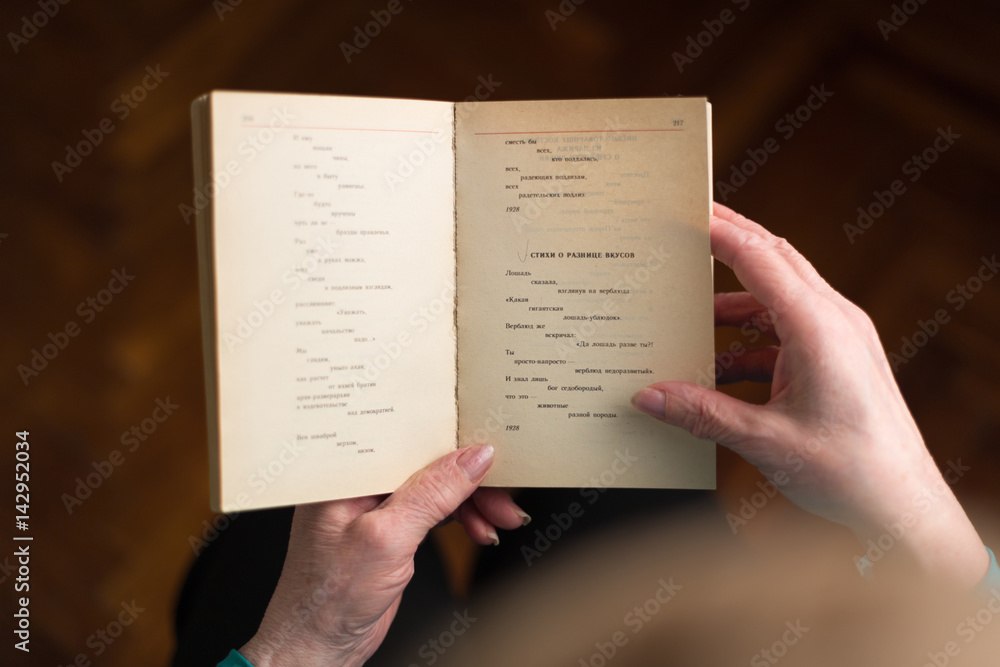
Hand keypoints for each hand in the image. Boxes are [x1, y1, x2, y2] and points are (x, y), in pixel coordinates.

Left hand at [240, 444, 527, 665]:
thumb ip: (431, 494)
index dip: (450, 437)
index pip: (406, 435)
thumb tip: (474, 458)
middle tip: (505, 494)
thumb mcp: (386, 538)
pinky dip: (463, 517)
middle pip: (429, 461)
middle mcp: (361, 481)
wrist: (317, 647)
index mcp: (346, 469)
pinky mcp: (392, 527)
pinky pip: (436, 509)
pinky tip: (481, 527)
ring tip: (502, 517)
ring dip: (474, 500)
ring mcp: (377, 505)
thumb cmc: (326, 597)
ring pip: (438, 486)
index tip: (489, 445)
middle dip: (471, 477)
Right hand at [632, 203, 986, 586]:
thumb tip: (648, 396)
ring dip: (732, 304)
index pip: (761, 259)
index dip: (721, 231)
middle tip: (685, 226)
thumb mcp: (766, 442)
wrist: (904, 511)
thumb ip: (702, 414)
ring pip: (776, 298)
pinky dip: (746, 342)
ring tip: (686, 312)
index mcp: (820, 328)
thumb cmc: (852, 475)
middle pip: (774, 260)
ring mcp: (839, 339)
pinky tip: (714, 369)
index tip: (685, 210)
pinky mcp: (836, 360)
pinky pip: (783, 334)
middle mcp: (834, 322)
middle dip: (729, 241)